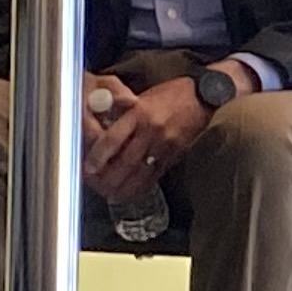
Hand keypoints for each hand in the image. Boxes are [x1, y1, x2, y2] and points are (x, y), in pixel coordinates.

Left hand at [85, 73, 206, 202]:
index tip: (88, 168)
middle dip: (109, 178)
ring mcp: (165, 144)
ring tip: (112, 195)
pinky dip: (142, 186)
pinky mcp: (175, 154)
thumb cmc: (172, 94)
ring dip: (124, 187)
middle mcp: (152, 130)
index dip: (98, 156)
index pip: (113, 138)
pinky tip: (133, 192)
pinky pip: (155, 174)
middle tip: (96, 186)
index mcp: (139, 112)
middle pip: (125, 161)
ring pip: (140, 172)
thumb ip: (125, 115)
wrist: (203, 97)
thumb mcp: (144, 98)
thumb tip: (105, 132)